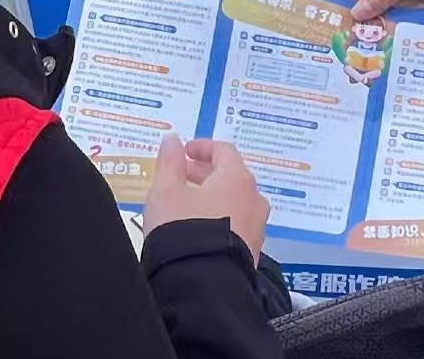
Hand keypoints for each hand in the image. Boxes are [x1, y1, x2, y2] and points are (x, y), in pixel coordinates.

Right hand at [144, 134, 269, 265]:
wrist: (202, 284)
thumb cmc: (182, 229)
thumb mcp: (166, 191)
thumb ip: (169, 162)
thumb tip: (173, 140)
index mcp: (236, 178)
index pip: (224, 151)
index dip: (203, 147)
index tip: (185, 152)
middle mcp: (254, 199)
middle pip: (232, 175)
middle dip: (206, 172)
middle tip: (183, 174)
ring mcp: (257, 226)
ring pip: (237, 200)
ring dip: (215, 195)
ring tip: (189, 202)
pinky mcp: (253, 250)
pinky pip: (239, 223)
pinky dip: (222, 216)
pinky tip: (202, 227)